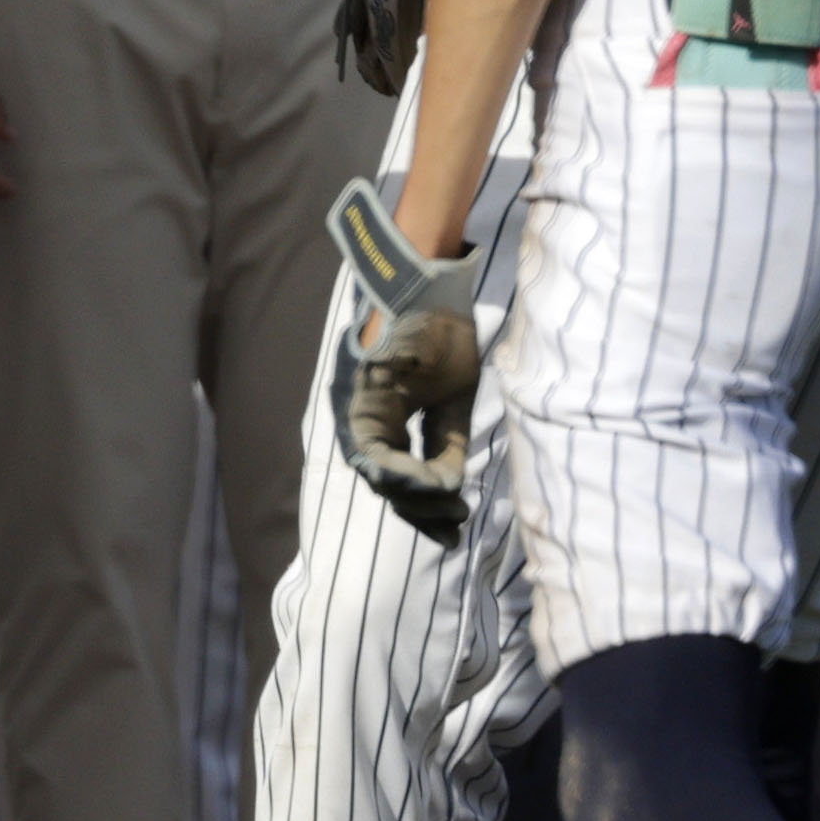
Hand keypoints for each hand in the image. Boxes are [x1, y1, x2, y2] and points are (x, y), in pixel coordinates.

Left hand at [322, 189, 486, 537]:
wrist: (439, 295)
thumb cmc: (446, 343)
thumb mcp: (454, 407)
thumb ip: (446, 447)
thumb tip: (447, 491)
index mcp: (388, 426)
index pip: (403, 479)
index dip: (427, 508)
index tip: (457, 522)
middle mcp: (369, 424)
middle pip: (389, 487)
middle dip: (422, 512)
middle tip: (455, 526)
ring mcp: (362, 411)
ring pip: (378, 475)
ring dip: (413, 498)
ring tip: (449, 509)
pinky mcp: (363, 398)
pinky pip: (373, 449)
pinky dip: (397, 472)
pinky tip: (427, 486)